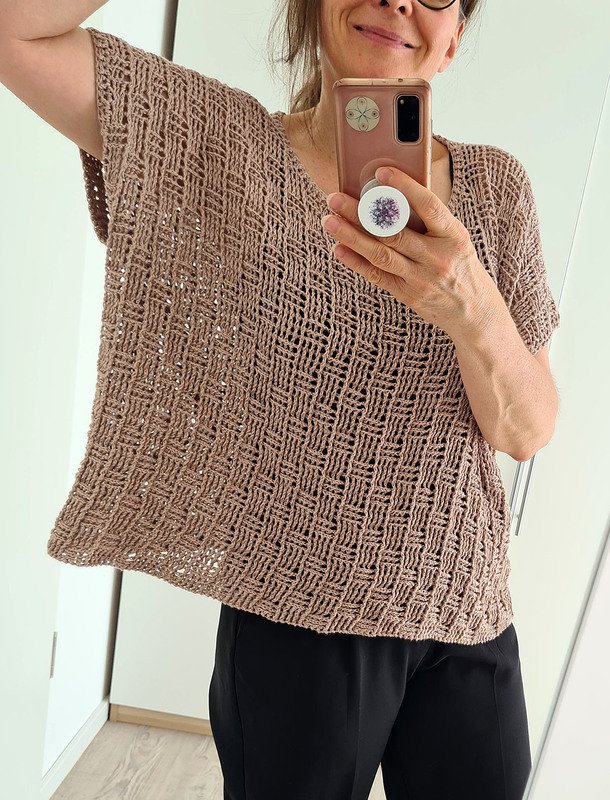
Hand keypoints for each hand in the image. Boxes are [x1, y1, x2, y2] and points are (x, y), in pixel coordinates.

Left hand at [321, 166, 491, 336]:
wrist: (473, 311)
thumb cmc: (458, 264)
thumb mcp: (454, 239)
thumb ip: (428, 220)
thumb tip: (390, 194)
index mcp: (454, 235)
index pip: (429, 206)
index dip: (405, 187)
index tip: (380, 172)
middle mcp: (438, 257)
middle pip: (394, 232)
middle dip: (361, 213)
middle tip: (335, 198)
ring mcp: (421, 279)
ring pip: (380, 255)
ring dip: (351, 237)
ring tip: (329, 221)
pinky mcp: (408, 295)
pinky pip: (377, 276)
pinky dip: (355, 261)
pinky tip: (338, 247)